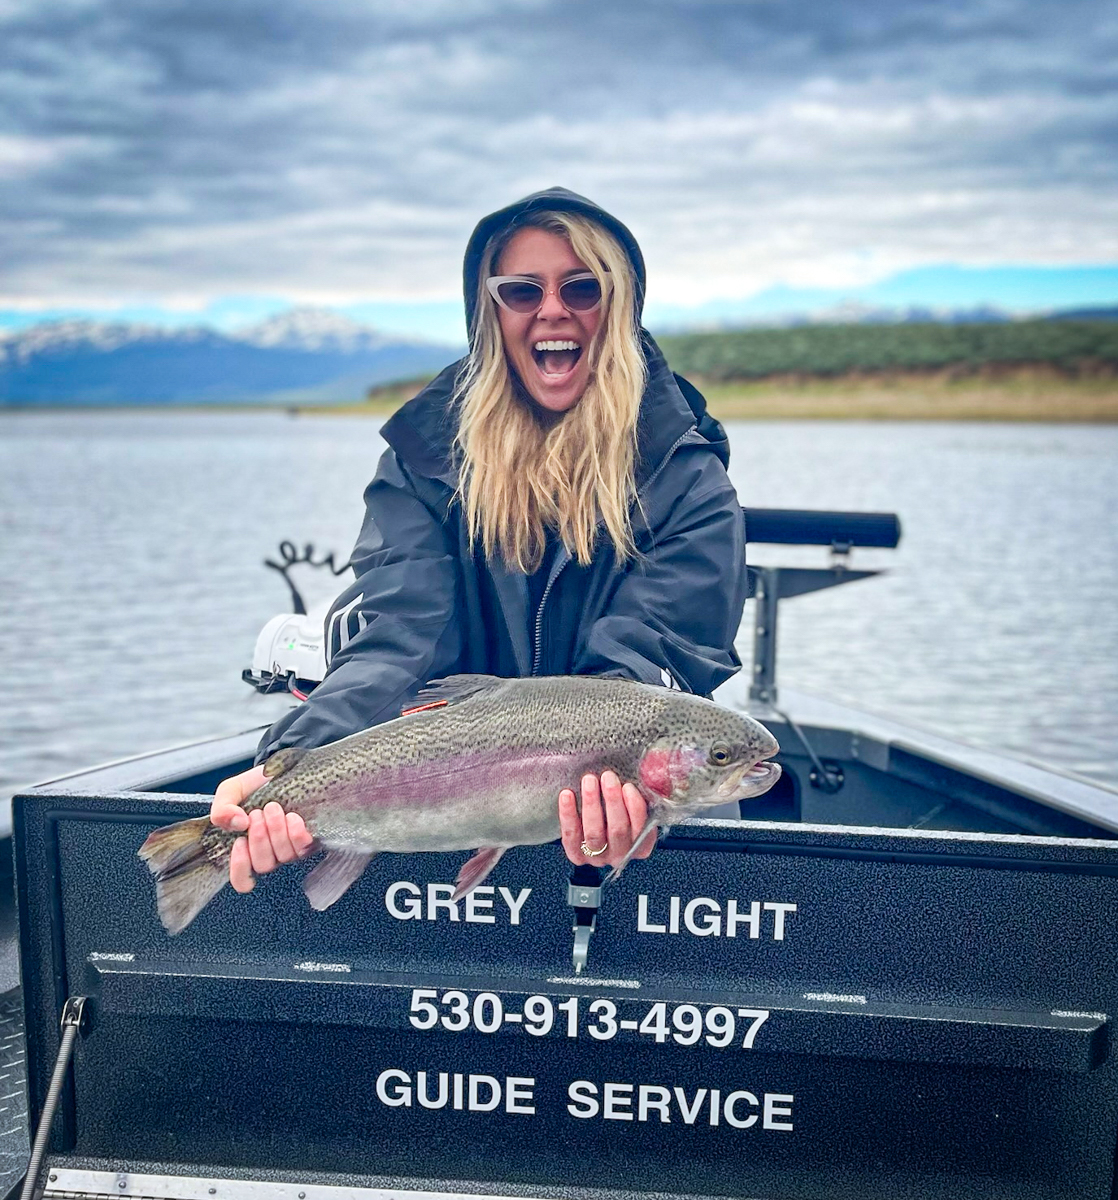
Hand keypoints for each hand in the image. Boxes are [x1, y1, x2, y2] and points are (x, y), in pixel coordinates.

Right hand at [210, 765, 313, 892]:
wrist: (283, 770)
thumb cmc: (255, 786)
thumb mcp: (231, 792)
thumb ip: (222, 809)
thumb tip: (236, 823)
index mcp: (247, 848)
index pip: (242, 880)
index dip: (240, 867)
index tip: (239, 842)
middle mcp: (269, 853)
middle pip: (263, 865)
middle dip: (259, 838)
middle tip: (257, 813)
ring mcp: (290, 849)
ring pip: (283, 856)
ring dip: (276, 831)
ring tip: (273, 807)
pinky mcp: (308, 840)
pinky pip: (303, 848)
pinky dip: (296, 834)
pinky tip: (292, 817)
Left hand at [558, 771, 655, 869]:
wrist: (593, 821)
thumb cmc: (619, 807)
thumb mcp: (636, 799)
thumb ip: (648, 787)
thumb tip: (654, 765)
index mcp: (641, 845)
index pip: (642, 830)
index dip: (636, 808)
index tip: (628, 787)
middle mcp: (620, 854)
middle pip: (618, 830)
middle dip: (613, 801)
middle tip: (608, 777)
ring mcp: (598, 857)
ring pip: (594, 833)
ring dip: (592, 804)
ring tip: (589, 780)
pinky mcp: (576, 854)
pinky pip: (571, 836)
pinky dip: (568, 815)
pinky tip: (567, 795)